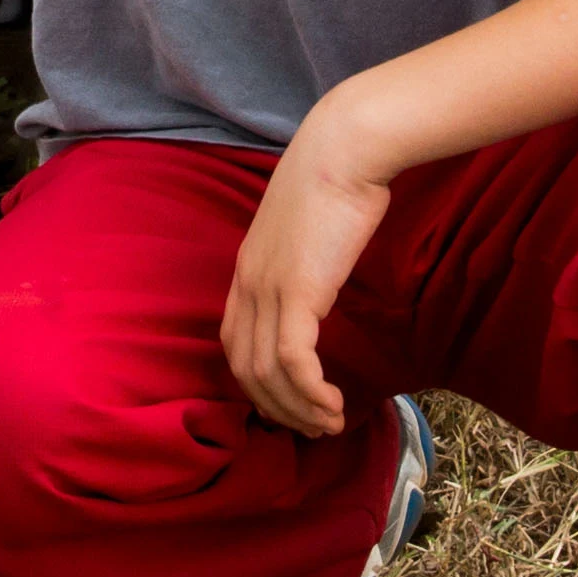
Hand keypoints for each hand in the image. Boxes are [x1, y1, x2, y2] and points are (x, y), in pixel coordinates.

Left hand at [221, 88, 399, 436]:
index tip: (289, 401)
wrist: (344, 148)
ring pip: (266, 374)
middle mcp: (247, 283)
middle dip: (277, 408)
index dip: (257, 382)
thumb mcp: (309, 228)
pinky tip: (335, 405)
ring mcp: (267, 288)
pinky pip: (292, 362)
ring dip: (299, 410)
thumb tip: (322, 278)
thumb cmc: (336, 179)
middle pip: (244, 369)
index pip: (233, 343)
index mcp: (247, 268)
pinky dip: (310, 393)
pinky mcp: (296, 292)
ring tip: (330, 426)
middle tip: (311, 428)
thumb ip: (305, 258)